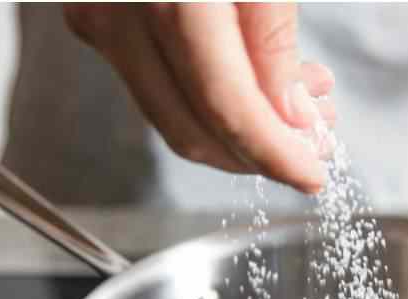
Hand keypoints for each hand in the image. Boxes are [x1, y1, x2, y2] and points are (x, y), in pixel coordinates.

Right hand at [65, 2, 335, 192]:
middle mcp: (122, 17)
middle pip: (190, 129)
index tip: (311, 172)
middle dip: (254, 152)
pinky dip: (201, 98)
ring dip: (233, 131)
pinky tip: (250, 85)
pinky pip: (152, 83)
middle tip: (310, 144)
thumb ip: (274, 39)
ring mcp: (100, 21)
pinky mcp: (96, 20)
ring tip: (294, 111)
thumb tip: (289, 121)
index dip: (273, 152)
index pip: (226, 109)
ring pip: (169, 116)